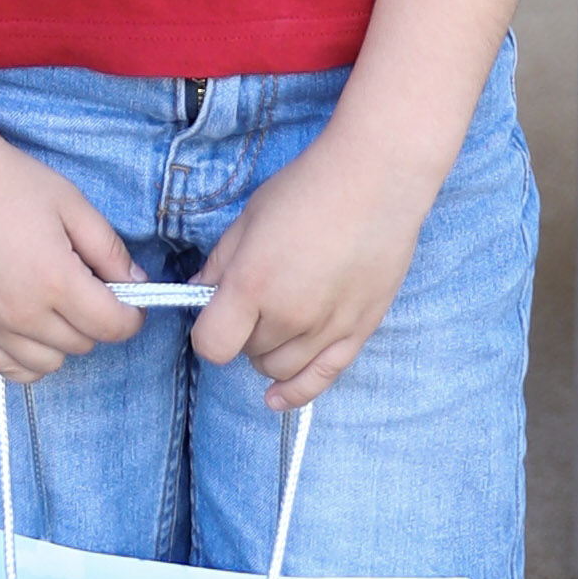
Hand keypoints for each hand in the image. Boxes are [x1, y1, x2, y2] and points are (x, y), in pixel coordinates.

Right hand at [0, 104, 146, 381]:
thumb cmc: (6, 180)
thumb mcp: (71, 203)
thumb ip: (108, 248)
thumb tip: (137, 283)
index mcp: (55, 281)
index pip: (112, 326)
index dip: (132, 315)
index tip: (131, 300)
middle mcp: (23, 314)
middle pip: (83, 344)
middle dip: (96, 320)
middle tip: (86, 284)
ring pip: (48, 363)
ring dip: (63, 341)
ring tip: (55, 304)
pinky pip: (6, 368)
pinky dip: (26, 358)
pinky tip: (29, 330)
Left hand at [188, 127, 437, 409]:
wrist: (377, 179)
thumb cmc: (307, 188)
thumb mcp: (249, 218)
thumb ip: (220, 262)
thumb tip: (200, 292)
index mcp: (253, 284)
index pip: (212, 344)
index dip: (207, 332)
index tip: (214, 313)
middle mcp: (288, 315)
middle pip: (248, 354)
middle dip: (242, 333)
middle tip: (254, 302)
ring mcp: (327, 328)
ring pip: (280, 369)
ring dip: (269, 353)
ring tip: (274, 324)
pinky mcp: (359, 332)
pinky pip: (322, 378)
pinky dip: (296, 392)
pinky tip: (277, 398)